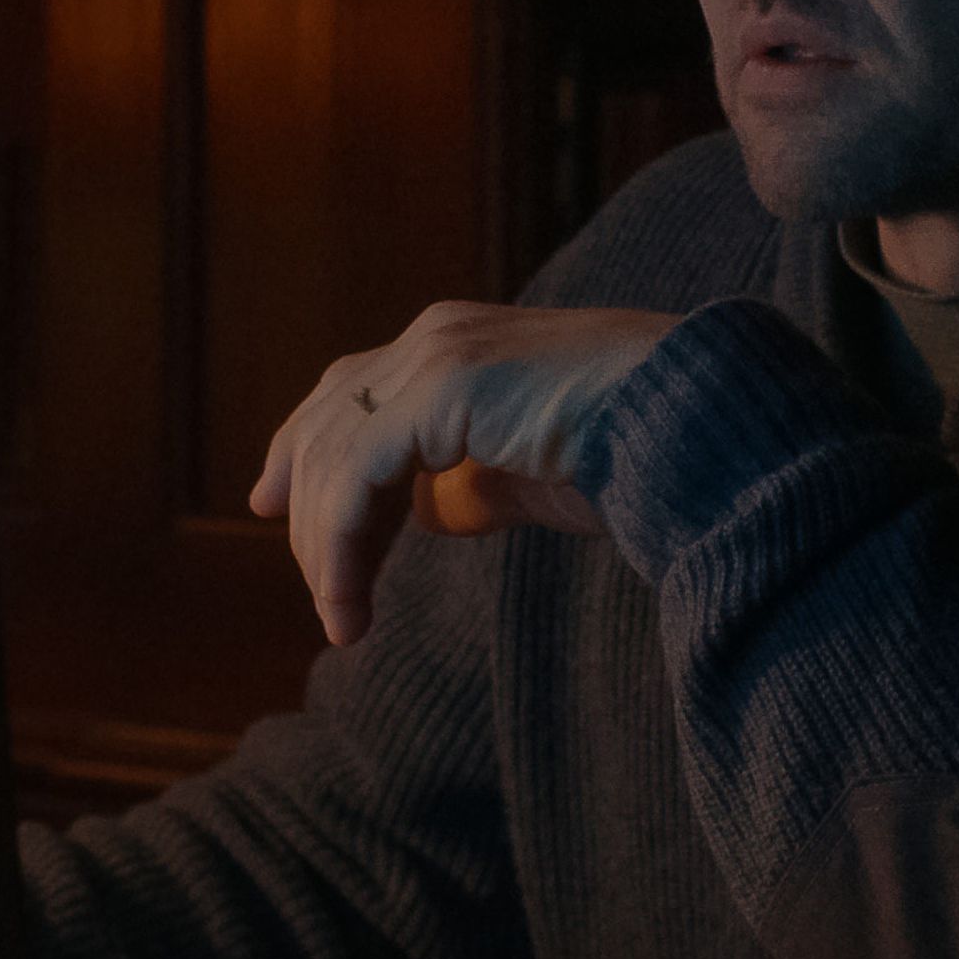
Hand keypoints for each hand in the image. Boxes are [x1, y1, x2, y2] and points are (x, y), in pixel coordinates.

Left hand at [248, 301, 675, 645]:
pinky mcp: (441, 389)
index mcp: (458, 342)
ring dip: (325, 550)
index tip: (269, 506)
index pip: (350, 389)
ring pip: (332, 456)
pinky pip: (354, 480)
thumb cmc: (634, 448)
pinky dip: (340, 550)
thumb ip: (475, 479)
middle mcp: (436, 336)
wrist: (690, 419)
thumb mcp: (532, 470)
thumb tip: (426, 511)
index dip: (302, 445)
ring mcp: (435, 355)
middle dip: (304, 507)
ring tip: (344, 622)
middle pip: (328, 418)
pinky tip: (351, 606)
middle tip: (319, 593)